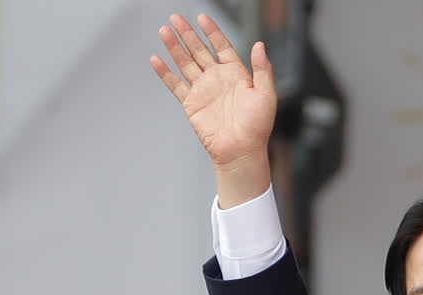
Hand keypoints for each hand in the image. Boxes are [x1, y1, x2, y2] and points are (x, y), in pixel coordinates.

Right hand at [151, 14, 275, 202]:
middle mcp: (218, 79)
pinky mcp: (191, 104)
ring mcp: (203, 90)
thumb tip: (259, 45)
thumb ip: (262, 69)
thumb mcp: (266, 94)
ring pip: (185, 63)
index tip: (202, 17)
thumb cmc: (257, 126)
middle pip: (200, 50)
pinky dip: (165, 72)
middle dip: (188, 34)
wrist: (241, 151)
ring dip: (175, 47)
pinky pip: (175, 85)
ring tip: (164, 30)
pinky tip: (156, 59)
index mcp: (236, 74)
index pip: (222, 46)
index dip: (212, 31)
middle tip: (175, 17)